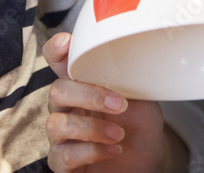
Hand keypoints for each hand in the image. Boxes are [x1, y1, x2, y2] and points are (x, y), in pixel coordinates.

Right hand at [43, 33, 177, 172]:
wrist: (148, 160)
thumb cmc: (138, 126)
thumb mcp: (140, 97)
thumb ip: (125, 78)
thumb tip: (127, 53)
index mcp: (80, 85)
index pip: (57, 62)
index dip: (55, 51)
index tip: (66, 43)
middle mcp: (65, 108)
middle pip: (57, 91)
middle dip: (88, 95)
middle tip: (119, 105)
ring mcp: (62, 137)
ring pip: (56, 124)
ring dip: (91, 128)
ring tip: (119, 135)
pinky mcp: (64, 163)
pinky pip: (64, 155)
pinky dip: (91, 151)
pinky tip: (113, 150)